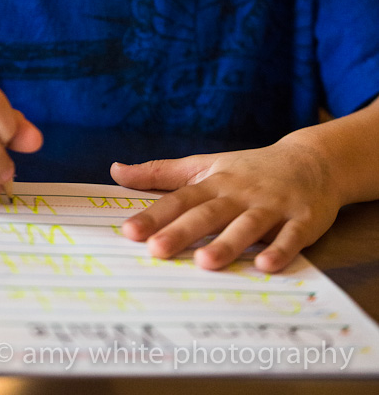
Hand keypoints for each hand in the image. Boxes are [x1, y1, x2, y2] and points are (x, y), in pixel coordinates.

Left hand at [111, 135, 342, 271]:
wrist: (311, 161)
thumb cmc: (250, 169)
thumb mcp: (205, 164)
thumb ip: (161, 172)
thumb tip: (115, 171)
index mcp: (215, 182)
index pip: (180, 199)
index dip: (155, 215)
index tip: (129, 231)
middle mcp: (240, 193)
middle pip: (208, 213)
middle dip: (182, 231)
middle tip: (156, 251)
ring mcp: (272, 206)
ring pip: (246, 225)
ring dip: (227, 243)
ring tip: (205, 262)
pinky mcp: (302, 220)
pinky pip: (290, 237)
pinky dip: (279, 251)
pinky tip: (265, 266)